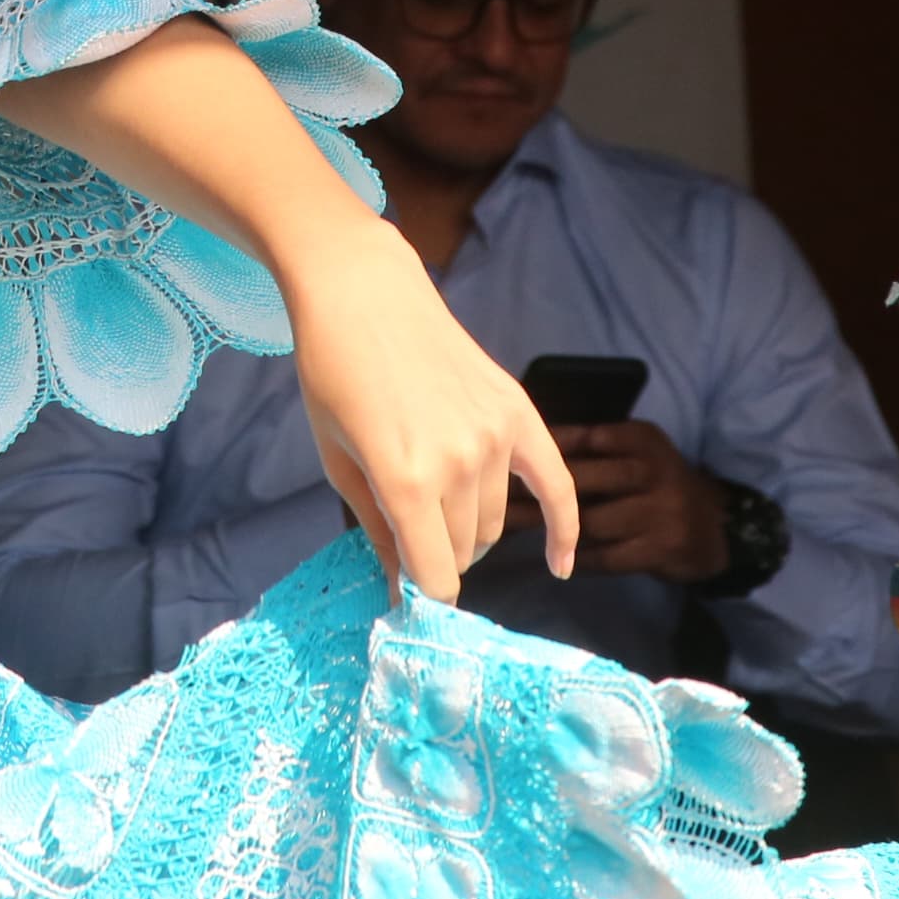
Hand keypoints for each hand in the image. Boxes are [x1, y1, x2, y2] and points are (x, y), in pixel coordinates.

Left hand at [279, 215, 580, 603]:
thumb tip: (403, 588)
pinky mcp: (517, 412)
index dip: (421, 596)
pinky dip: (564, 530)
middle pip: (464, 550)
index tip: (410, 603)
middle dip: (437, 556)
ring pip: (495, 523)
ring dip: (469, 531)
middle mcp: (457, 462)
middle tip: (409, 536)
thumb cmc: (333, 375)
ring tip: (433, 502)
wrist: (364, 295)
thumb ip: (375, 530)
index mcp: (404, 480)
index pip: (434, 575)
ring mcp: (493, 436)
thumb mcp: (337, 459)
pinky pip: (556, 485)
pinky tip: (561, 565)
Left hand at [501, 421, 725, 581]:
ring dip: (550, 528)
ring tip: (510, 530)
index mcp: (641, 439)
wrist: (716, 525)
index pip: (583, 440)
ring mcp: (658, 511)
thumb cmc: (658, 484)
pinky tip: (556, 558)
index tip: (503, 459)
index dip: (541, 451)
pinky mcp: (660, 548)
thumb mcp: (636, 452)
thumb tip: (526, 447)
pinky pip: (608, 556)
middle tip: (495, 498)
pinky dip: (580, 558)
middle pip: (581, 481)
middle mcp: (652, 470)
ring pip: (591, 522)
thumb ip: (593, 448)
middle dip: (533, 491)